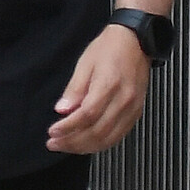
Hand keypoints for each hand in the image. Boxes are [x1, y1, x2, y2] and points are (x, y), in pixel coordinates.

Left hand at [47, 23, 150, 154]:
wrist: (136, 42)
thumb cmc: (109, 49)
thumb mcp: (85, 64)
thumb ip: (74, 89)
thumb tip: (62, 110)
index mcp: (109, 85)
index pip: (87, 115)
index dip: (68, 127)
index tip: (52, 132)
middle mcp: (124, 100)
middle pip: (98, 131)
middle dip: (73, 142)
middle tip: (54, 143)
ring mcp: (133, 108)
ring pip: (109, 138)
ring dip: (85, 147)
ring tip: (66, 146)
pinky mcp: (136, 113)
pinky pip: (118, 135)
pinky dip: (100, 143)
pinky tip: (85, 144)